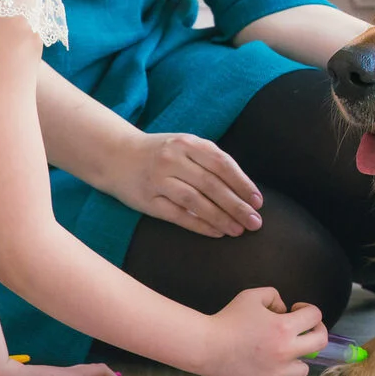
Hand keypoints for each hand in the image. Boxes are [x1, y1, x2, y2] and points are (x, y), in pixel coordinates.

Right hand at [107, 130, 262, 237]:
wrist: (116, 155)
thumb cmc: (161, 152)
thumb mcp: (185, 145)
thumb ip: (211, 160)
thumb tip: (244, 189)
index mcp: (187, 143)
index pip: (222, 164)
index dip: (242, 184)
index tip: (258, 201)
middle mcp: (173, 160)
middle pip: (212, 185)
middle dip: (237, 205)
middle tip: (255, 222)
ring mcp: (159, 180)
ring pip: (196, 201)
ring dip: (220, 218)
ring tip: (238, 230)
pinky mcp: (147, 200)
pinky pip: (178, 215)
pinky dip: (199, 225)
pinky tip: (216, 232)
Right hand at [201, 287, 328, 375]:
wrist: (206, 346)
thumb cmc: (228, 319)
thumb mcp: (253, 296)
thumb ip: (275, 297)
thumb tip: (285, 310)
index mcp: (285, 328)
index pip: (315, 316)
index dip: (308, 309)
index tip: (296, 309)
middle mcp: (285, 352)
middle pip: (321, 343)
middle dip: (316, 331)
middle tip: (305, 329)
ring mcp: (276, 373)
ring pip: (303, 368)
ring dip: (297, 358)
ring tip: (282, 351)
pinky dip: (274, 372)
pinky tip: (260, 363)